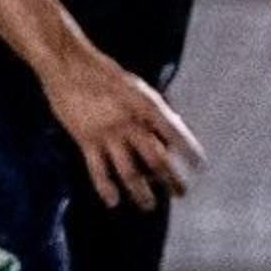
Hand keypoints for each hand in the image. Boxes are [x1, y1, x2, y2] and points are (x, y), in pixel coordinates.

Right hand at [41, 47, 204, 210]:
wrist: (68, 64)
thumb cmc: (105, 74)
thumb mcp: (137, 88)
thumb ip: (155, 112)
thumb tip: (170, 138)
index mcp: (147, 106)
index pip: (176, 133)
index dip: (190, 150)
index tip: (201, 166)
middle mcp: (131, 122)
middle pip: (156, 159)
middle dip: (171, 180)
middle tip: (181, 193)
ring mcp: (108, 133)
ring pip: (129, 171)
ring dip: (141, 191)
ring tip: (149, 205)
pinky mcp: (85, 139)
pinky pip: (98, 170)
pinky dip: (105, 187)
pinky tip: (113, 202)